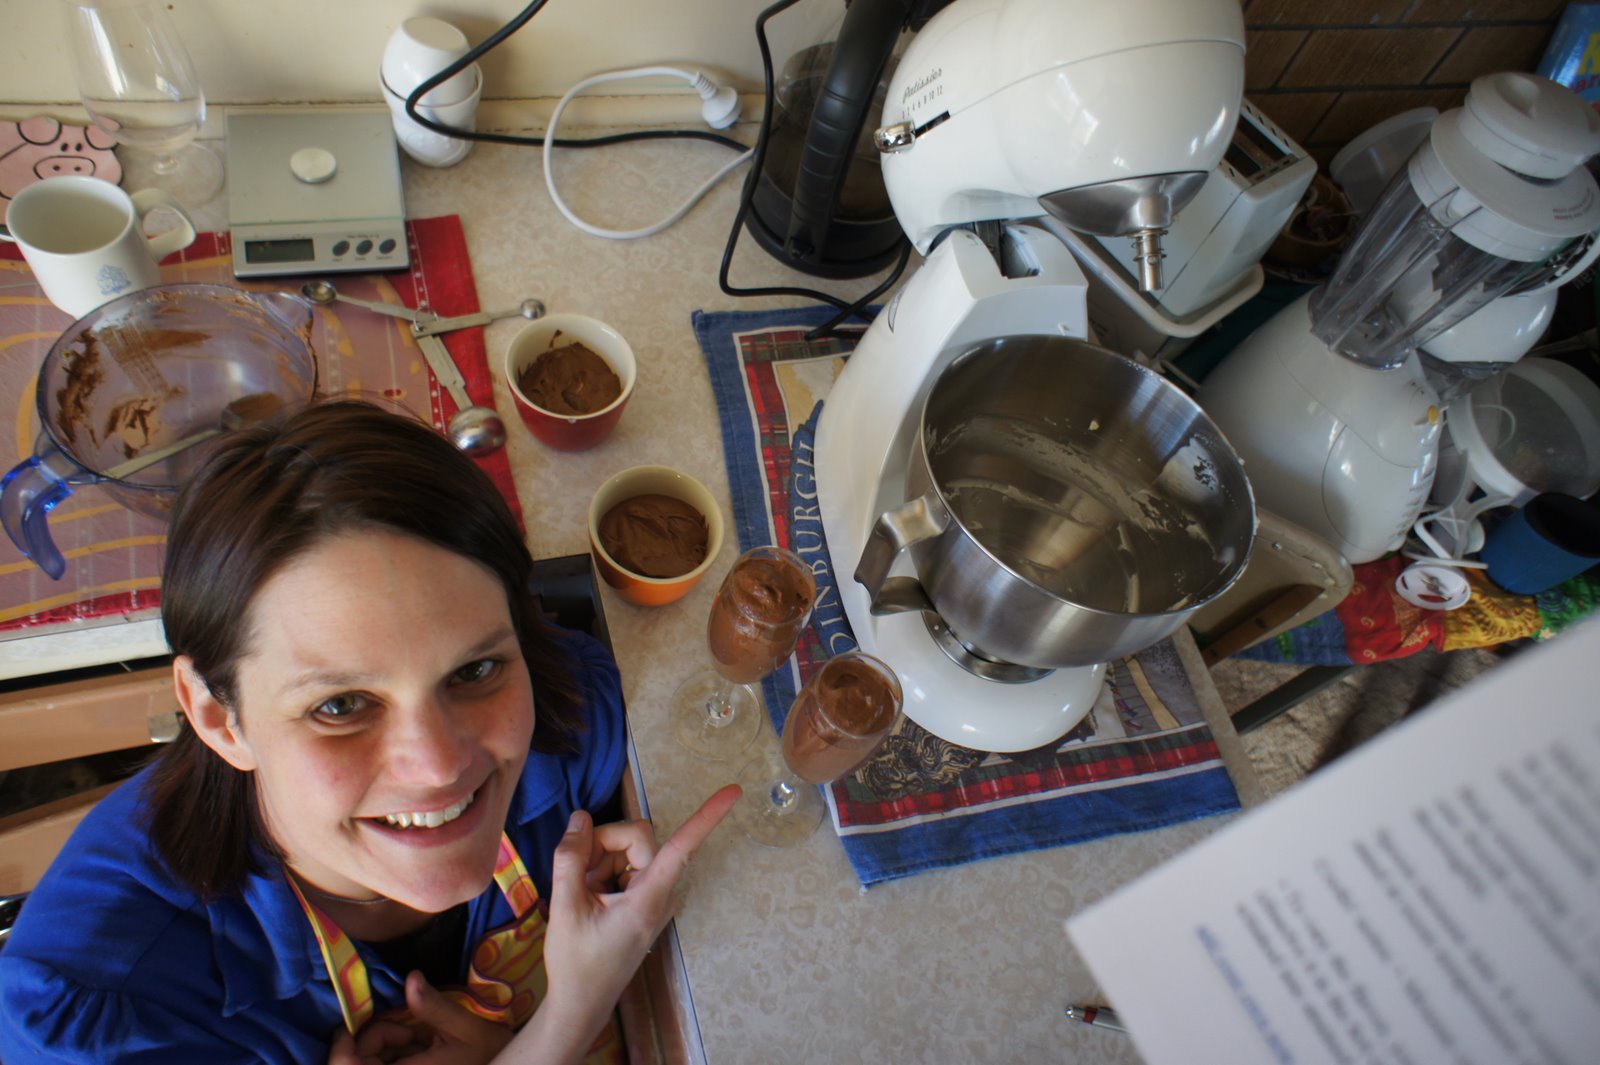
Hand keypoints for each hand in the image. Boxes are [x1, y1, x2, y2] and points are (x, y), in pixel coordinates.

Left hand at [325, 971, 512, 1064]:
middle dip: (371, 1039)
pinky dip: (394, 1053)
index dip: (342, 1047)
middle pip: (356, 1063)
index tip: (354, 1021)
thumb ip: (434, 1006)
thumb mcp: (466, 1027)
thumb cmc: (489, 1052)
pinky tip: (418, 1045)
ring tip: (416, 1034)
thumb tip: (411, 978)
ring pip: (370, 1064)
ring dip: (384, 1046)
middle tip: (406, 1025)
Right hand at [536, 785, 741, 1047]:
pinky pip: (626, 863)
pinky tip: (589, 895)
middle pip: (638, 837)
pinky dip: (603, 870)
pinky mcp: (644, 896)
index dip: (708, 816)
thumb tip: (580, 818)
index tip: (735, 791)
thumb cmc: (577, 962)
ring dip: (600, 860)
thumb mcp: (565, 908)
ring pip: (628, 848)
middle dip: (604, 845)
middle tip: (577, 874)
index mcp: (650, 897)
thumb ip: (571, 859)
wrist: (580, 1002)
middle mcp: (661, 892)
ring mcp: (654, 894)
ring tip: (582, 894)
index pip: (683, 847)